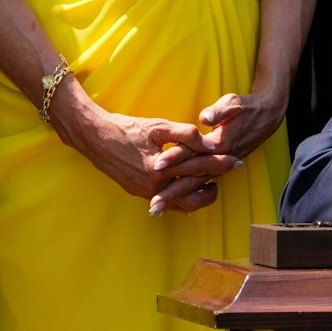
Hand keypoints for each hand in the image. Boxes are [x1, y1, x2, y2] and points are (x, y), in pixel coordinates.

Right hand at [55, 97, 237, 213]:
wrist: (95, 137)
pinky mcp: (139, 193)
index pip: (198, 168)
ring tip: (213, 184)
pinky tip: (191, 191)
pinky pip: (167, 203)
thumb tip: (210, 142)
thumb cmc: (127, 128)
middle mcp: (154, 187)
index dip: (219, 162)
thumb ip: (186, 135)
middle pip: (194, 192)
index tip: (236, 159)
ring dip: (199, 195)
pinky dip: (182, 199)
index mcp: (161, 170)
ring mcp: (146, 193)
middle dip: (216, 180)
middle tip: (233, 169)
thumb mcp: (158, 126)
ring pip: (181, 204)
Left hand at [144, 89, 289, 211]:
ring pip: (195, 186)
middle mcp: (219, 160)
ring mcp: (219, 167)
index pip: (193, 152)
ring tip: (156, 209)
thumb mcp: (233, 104)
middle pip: (192, 177)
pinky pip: (200, 186)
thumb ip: (218, 112)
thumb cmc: (246, 109)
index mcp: (219, 144)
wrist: (266, 118)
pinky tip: (173, 206)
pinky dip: (187, 196)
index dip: (174, 158)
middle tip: (153, 203)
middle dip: (172, 191)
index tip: (157, 164)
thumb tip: (205, 118)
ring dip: (176, 198)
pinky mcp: (217, 169)